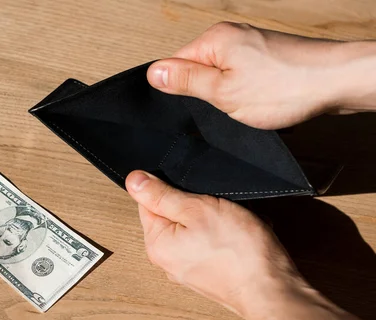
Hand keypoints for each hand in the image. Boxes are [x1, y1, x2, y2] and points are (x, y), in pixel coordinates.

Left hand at [126, 170, 306, 319]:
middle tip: (215, 204)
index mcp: (156, 244)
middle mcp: (167, 260)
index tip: (192, 188)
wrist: (273, 291)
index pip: (148, 202)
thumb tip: (133, 181)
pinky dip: (226, 232)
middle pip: (173, 214)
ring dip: (215, 216)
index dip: (170, 187)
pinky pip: (212, 242)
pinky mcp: (210, 272)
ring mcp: (189, 269)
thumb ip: (162, 195)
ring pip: (196, 226)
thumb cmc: (238, 252)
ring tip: (232, 219)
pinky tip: (240, 233)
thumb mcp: (197, 209)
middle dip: (196, 203)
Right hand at [147, 22, 375, 128]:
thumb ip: (186, 81)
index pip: (174, 64)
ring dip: (226, 97)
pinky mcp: (266, 58)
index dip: (177, 90)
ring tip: (242, 106)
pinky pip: (240, 78)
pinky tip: (256, 103)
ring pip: (220, 77)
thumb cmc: (286, 87)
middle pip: (198, 70)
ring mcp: (250, 46)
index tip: (189, 107)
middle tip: (219, 110)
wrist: (336, 82)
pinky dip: (244, 94)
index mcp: (214, 40)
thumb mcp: (223, 93)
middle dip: (204, 95)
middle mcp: (231, 37)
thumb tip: (155, 73)